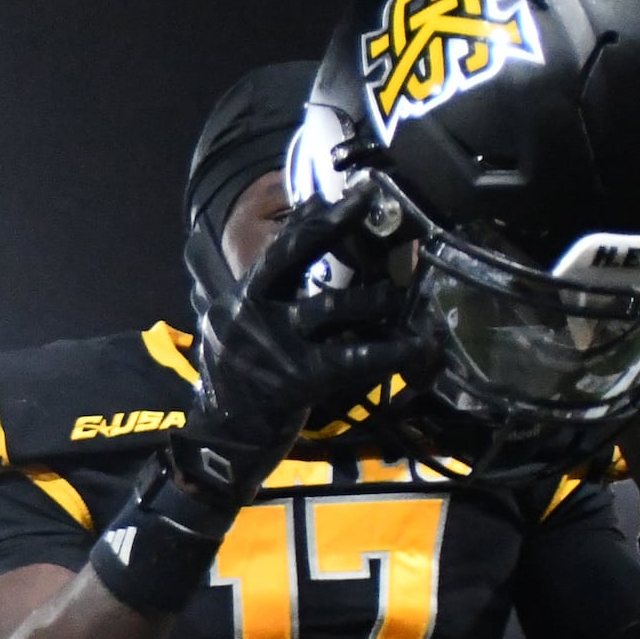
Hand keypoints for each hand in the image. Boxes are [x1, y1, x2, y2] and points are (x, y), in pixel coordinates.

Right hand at [179, 190, 424, 500]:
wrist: (220, 444)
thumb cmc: (239, 388)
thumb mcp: (239, 334)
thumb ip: (267, 298)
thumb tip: (306, 254)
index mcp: (238, 301)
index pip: (275, 249)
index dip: (310, 218)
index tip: (341, 193)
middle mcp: (248, 314)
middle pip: (292, 255)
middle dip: (331, 224)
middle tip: (366, 201)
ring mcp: (271, 345)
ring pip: (331, 306)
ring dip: (374, 298)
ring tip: (400, 295)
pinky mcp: (296, 379)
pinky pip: (355, 358)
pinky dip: (392, 351)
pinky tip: (419, 346)